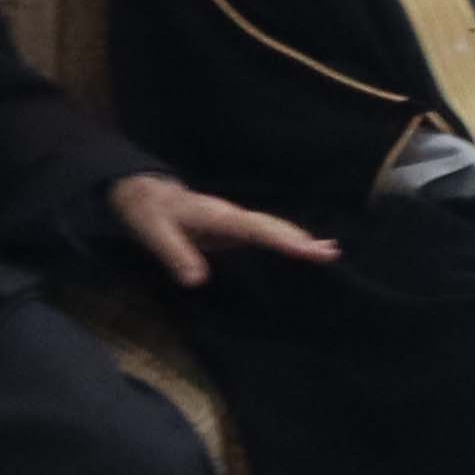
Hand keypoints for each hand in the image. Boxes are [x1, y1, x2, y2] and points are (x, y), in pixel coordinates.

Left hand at [111, 170, 335, 289]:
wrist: (143, 194)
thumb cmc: (147, 211)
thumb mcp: (152, 232)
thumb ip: (174, 254)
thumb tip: (198, 280)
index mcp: (216, 215)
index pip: (254, 227)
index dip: (280, 238)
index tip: (305, 249)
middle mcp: (231, 216)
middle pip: (271, 226)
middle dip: (301, 239)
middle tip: (331, 254)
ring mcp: (233, 223)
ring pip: (272, 229)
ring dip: (300, 240)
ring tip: (329, 253)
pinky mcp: (232, 230)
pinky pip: (264, 235)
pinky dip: (286, 241)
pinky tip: (302, 250)